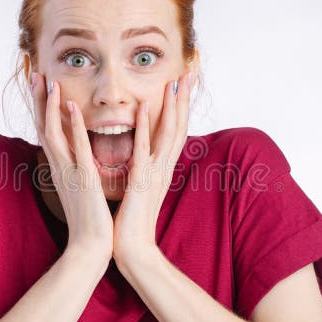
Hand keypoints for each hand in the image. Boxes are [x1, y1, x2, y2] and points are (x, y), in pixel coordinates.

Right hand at [30, 72, 113, 262]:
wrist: (91, 246)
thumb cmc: (89, 219)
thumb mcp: (80, 188)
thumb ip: (76, 170)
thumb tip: (77, 155)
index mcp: (60, 167)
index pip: (48, 131)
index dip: (43, 107)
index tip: (41, 85)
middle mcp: (59, 166)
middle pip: (43, 126)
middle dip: (39, 99)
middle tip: (35, 73)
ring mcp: (68, 171)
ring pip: (53, 131)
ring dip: (49, 105)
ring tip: (48, 80)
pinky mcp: (83, 178)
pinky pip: (76, 146)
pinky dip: (71, 125)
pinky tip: (70, 105)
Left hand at [112, 69, 196, 269]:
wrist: (131, 249)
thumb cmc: (132, 221)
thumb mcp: (141, 188)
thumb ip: (144, 169)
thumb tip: (144, 155)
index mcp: (162, 168)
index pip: (175, 130)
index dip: (181, 106)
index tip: (183, 83)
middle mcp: (163, 167)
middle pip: (179, 126)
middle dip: (184, 98)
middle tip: (189, 71)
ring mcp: (154, 174)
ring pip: (167, 134)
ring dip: (171, 106)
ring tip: (173, 81)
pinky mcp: (140, 182)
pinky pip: (143, 150)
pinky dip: (143, 128)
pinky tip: (142, 108)